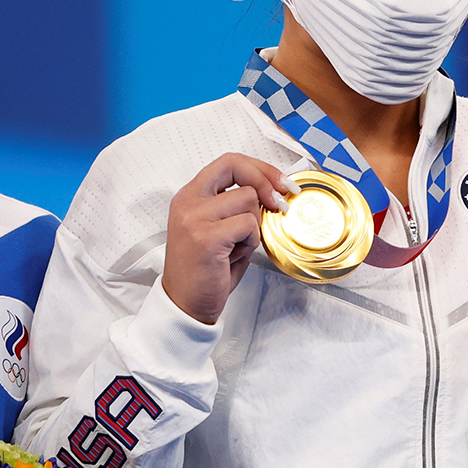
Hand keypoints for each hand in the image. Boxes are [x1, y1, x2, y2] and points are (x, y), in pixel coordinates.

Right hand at [161, 154, 297, 324]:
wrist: (186, 305)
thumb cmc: (205, 271)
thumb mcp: (220, 230)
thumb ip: (238, 208)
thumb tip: (273, 193)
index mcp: (190, 196)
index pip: (228, 162)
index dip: (259, 168)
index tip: (280, 182)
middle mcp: (188, 201)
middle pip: (236, 167)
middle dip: (266, 181)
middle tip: (281, 202)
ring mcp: (195, 217)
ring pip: (248, 199)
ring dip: (254, 224)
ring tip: (238, 245)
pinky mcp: (206, 237)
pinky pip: (248, 224)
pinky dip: (251, 240)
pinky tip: (235, 255)